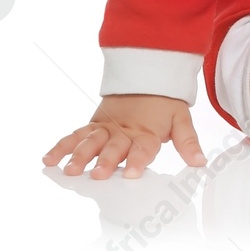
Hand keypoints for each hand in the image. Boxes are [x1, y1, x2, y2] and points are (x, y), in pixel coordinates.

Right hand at [42, 94, 207, 179]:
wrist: (147, 75)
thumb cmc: (164, 103)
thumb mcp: (181, 119)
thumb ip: (188, 142)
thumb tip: (200, 163)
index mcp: (146, 132)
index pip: (143, 148)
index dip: (138, 160)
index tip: (133, 173)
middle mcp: (123, 131)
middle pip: (114, 147)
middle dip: (106, 161)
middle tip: (98, 175)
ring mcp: (106, 128)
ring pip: (91, 142)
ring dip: (80, 155)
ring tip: (70, 170)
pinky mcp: (93, 125)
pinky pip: (75, 135)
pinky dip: (61, 146)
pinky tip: (49, 159)